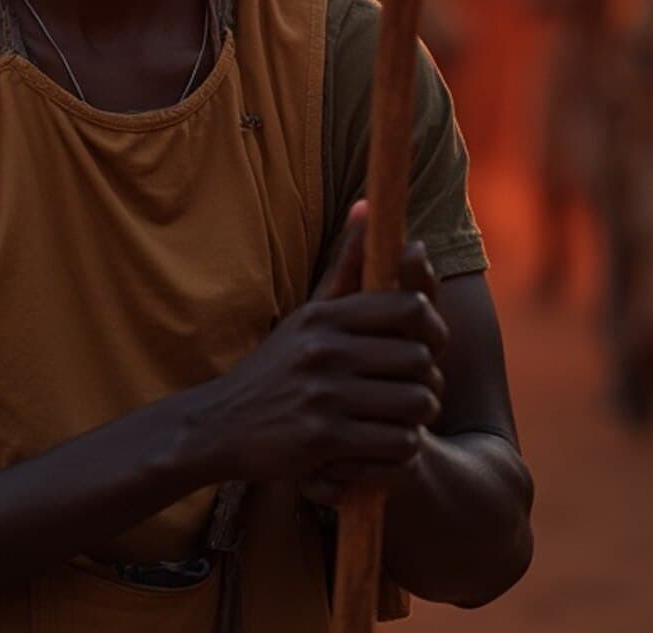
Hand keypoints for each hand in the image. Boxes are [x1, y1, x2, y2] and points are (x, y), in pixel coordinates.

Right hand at [185, 203, 447, 494]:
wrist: (218, 424)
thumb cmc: (275, 367)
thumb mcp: (308, 314)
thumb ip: (345, 264)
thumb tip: (368, 204)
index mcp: (325, 316)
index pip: (410, 307)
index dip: (434, 326)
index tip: (428, 343)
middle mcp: (325, 350)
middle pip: (421, 359)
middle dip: (430, 378)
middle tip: (417, 387)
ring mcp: (323, 395)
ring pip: (417, 403)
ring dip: (420, 416)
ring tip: (405, 416)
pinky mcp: (322, 438)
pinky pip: (398, 443)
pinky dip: (402, 448)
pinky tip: (385, 443)